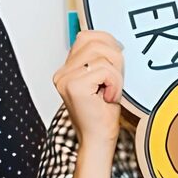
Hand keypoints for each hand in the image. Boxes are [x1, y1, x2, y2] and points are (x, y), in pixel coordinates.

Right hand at [52, 30, 123, 152]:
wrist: (98, 140)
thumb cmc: (102, 115)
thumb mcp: (104, 80)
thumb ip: (102, 59)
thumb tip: (114, 42)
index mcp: (66, 69)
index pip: (86, 37)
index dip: (107, 44)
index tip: (115, 63)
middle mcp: (62, 73)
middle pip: (95, 42)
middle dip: (115, 58)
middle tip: (115, 82)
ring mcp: (65, 79)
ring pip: (102, 55)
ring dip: (116, 74)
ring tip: (111, 91)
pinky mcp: (74, 86)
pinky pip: (105, 70)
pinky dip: (115, 83)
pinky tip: (109, 97)